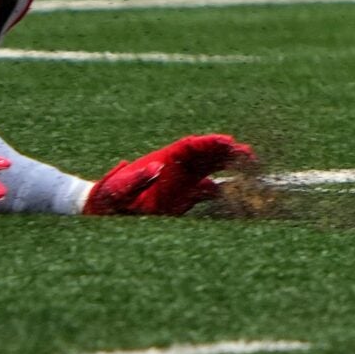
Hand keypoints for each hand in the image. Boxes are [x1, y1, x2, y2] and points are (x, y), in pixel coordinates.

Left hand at [82, 134, 258, 215]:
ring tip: (251, 168)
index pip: (192, 146)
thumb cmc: (109, 198)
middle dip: (228, 152)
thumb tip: (157, 167)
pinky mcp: (184, 197)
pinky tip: (235, 193)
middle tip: (249, 156)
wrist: (104, 212)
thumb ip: (136, 179)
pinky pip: (208, 190)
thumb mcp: (119, 190)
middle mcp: (177, 167)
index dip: (211, 142)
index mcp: (165, 159)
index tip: (228, 141)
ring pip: (212, 168)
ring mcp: (182, 181)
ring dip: (230, 166)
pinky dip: (222, 189)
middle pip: (208, 153)